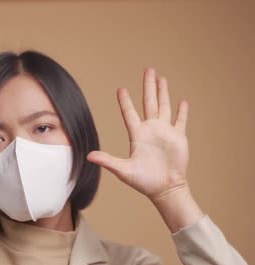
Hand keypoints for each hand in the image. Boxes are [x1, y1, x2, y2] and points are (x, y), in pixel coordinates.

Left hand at [87, 68, 189, 201]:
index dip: (125, 101)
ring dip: (163, 92)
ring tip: (161, 78)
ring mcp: (165, 132)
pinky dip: (182, 111)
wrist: (165, 188)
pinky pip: (180, 121)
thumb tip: (88, 156)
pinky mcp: (178, 137)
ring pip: (164, 106)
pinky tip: (183, 101)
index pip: (129, 113)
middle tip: (148, 70)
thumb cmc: (143, 181)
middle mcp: (150, 130)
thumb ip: (107, 161)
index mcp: (137, 135)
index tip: (121, 88)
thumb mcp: (123, 170)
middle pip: (149, 102)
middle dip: (149, 86)